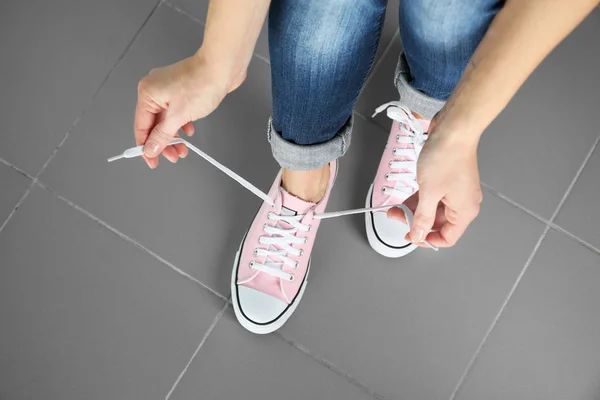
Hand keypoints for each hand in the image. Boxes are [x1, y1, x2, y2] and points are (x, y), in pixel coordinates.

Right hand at [134, 52, 242, 167]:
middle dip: (164, 143)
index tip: (153, 162)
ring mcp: (169, 89)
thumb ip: (162, 135)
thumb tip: (149, 149)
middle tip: (174, 157)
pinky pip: (177, 112)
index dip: (146, 147)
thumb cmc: (201, 84)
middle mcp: (155, 90)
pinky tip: (190, 130)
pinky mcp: (182, 90)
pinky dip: (181, 123)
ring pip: (167, 120)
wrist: (223, 66)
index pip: (141, 127)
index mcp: (147, 94)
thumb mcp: (178, 116)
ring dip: (174, 136)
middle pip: (154, 124)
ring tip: (184, 150)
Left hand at [387, 117, 482, 247]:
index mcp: (464, 211)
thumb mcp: (429, 192)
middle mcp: (463, 203)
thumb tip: (418, 235)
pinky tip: (404, 198)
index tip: (409, 235)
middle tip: (396, 216)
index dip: (427, 240)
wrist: (454, 128)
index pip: (448, 238)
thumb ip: (422, 217)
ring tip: (394, 207)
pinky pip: (432, 196)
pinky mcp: (447, 180)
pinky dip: (419, 199)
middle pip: (438, 223)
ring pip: (432, 209)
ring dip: (414, 210)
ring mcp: (455, 191)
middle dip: (416, 222)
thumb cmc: (446, 157)